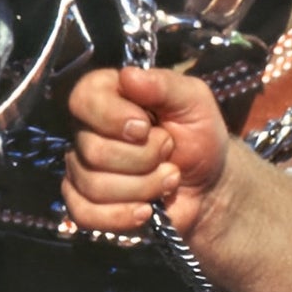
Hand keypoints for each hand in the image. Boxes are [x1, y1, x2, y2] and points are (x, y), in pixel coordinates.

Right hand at [63, 67, 233, 236]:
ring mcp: (83, 169)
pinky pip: (84, 214)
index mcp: (106, 95)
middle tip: (168, 152)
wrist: (209, 185)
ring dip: (144, 187)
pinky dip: (123, 216)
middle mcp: (88, 130)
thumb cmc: (198, 135)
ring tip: (168, 178)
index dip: (113, 117)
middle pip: (94, 150)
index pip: (82, 99)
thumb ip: (164, 85)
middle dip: (144, 158)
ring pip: (94, 185)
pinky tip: (147, 210)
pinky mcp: (87, 204)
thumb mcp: (193, 101)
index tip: (146, 126)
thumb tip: (128, 76)